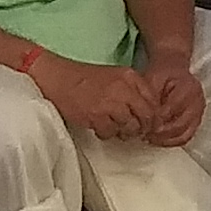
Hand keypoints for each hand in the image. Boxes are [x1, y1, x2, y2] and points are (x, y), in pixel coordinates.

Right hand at [32, 56, 159, 141]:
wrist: (56, 77)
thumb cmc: (83, 79)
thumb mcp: (114, 78)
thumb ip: (132, 91)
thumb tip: (148, 114)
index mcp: (129, 76)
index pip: (153, 100)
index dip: (154, 116)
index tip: (149, 123)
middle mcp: (123, 88)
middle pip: (146, 116)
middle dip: (143, 128)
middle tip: (135, 132)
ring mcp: (110, 102)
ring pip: (130, 127)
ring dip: (124, 132)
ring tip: (114, 128)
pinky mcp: (96, 114)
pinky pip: (110, 133)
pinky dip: (106, 133)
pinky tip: (98, 126)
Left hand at [137, 47, 206, 146]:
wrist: (174, 71)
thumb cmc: (162, 75)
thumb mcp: (152, 80)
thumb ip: (150, 98)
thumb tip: (146, 118)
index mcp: (189, 87)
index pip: (173, 108)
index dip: (157, 119)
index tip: (143, 124)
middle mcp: (198, 100)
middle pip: (181, 124)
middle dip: (161, 133)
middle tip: (145, 134)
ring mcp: (199, 112)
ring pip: (185, 133)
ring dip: (166, 139)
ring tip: (151, 138)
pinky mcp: (197, 120)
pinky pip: (186, 136)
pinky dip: (172, 141)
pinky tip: (159, 140)